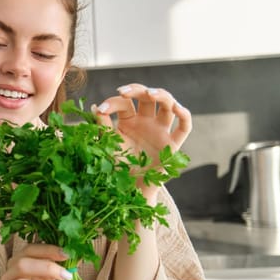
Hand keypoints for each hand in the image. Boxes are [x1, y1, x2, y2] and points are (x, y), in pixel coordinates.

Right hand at [0, 244, 73, 279]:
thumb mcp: (50, 278)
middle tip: (67, 275)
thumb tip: (77, 256)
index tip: (67, 254)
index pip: (30, 249)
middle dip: (47, 267)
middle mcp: (10, 271)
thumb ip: (59, 268)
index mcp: (19, 260)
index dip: (48, 249)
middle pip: (22, 263)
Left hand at [91, 83, 191, 199]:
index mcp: (129, 120)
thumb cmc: (117, 167)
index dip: (113, 102)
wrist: (128, 189)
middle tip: (123, 92)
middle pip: (148, 97)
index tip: (102, 109)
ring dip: (161, 95)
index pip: (125, 103)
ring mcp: (161, 131)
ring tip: (150, 93)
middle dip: (137, 90)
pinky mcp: (173, 144)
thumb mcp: (107, 144)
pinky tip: (177, 108)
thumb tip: (95, 106)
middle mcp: (147, 122)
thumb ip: (102, 126)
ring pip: (168, 104)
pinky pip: (184, 127)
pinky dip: (184, 115)